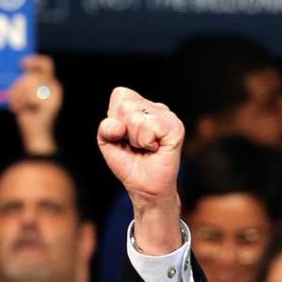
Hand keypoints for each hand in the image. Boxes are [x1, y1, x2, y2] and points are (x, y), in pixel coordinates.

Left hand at [8, 54, 60, 154]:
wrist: (36, 137)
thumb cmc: (29, 117)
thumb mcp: (24, 97)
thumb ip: (24, 84)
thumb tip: (18, 72)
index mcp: (50, 83)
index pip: (46, 63)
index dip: (34, 61)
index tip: (21, 64)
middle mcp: (55, 87)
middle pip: (33, 74)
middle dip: (18, 85)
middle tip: (11, 97)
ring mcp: (55, 95)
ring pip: (31, 83)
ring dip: (18, 95)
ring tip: (16, 106)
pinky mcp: (52, 104)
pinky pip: (31, 95)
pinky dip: (22, 103)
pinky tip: (20, 110)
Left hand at [97, 87, 184, 253]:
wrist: (144, 186)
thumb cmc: (129, 163)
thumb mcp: (107, 143)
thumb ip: (105, 128)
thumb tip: (117, 125)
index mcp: (141, 106)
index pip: (120, 95)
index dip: (114, 118)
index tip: (123, 136)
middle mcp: (156, 107)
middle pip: (126, 105)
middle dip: (124, 130)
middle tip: (134, 144)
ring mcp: (168, 116)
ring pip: (137, 117)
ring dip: (134, 139)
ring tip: (144, 147)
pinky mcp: (176, 127)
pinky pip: (150, 127)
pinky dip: (145, 142)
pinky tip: (154, 148)